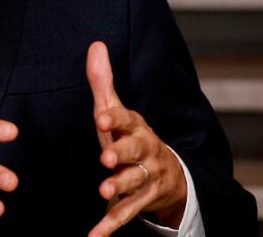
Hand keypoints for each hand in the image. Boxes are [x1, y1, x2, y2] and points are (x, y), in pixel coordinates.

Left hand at [86, 42, 187, 236]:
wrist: (169, 175)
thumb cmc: (131, 138)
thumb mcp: (118, 112)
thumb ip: (103, 82)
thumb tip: (95, 45)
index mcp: (136, 126)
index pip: (127, 118)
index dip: (115, 118)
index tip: (101, 117)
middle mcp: (145, 150)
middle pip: (135, 150)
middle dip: (122, 152)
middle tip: (106, 156)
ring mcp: (147, 177)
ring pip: (134, 181)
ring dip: (119, 186)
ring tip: (104, 190)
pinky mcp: (143, 201)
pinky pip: (127, 214)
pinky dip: (110, 226)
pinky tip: (93, 236)